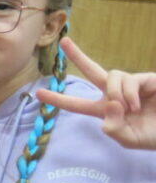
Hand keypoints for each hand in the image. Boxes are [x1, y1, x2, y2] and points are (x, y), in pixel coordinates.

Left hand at [37, 37, 155, 149]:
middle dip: (78, 56)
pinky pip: (127, 80)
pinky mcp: (145, 79)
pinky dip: (128, 94)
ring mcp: (130, 85)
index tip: (38, 92)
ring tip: (129, 109)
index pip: (78, 105)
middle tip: (63, 43)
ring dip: (115, 94)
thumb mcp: (128, 139)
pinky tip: (137, 105)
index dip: (59, 99)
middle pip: (93, 72)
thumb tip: (108, 105)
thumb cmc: (154, 135)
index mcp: (106, 111)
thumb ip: (113, 129)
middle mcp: (115, 95)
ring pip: (110, 77)